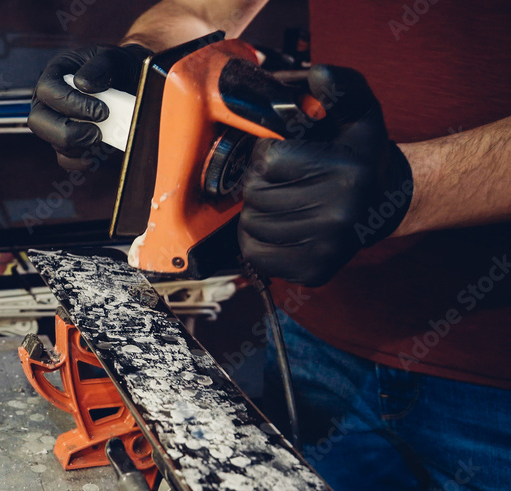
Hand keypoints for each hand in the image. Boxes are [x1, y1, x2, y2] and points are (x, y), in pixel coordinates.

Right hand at [28, 44, 151, 169]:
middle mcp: (48, 101)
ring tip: (103, 139)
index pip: (48, 91)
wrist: (127, 80)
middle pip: (38, 123)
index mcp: (54, 75)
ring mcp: (55, 123)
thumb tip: (82, 84)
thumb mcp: (110, 57)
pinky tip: (98, 154)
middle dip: (68, 133)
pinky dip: (82, 162)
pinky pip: (65, 160)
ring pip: (54, 144)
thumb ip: (98, 66)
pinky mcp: (66, 142)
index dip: (72, 104)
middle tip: (97, 134)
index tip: (102, 111)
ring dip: (80, 147)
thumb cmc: (114, 67)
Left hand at [238, 64, 414, 286]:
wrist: (384, 204)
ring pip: (250, 224)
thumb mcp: (358, 112)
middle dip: (259, 181)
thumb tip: (316, 73)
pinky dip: (256, 238)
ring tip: (281, 199)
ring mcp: (326, 247)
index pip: (267, 160)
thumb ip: (338, 87)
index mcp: (348, 172)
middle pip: (255, 194)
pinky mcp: (313, 272)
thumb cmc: (360, 155)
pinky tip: (278, 224)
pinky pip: (254, 254)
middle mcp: (339, 214)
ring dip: (256, 209)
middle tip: (281, 178)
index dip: (267, 152)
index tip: (283, 153)